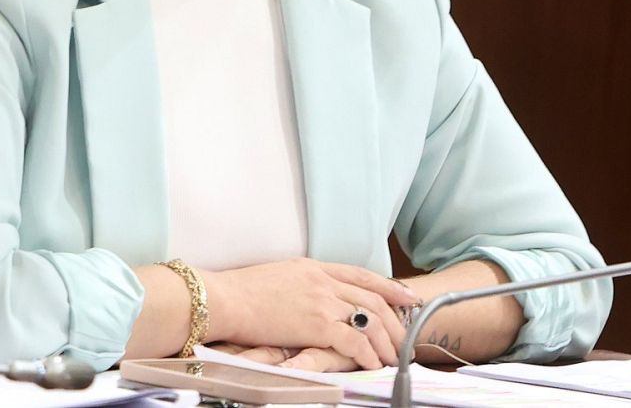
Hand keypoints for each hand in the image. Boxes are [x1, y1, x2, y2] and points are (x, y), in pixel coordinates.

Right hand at [204, 258, 417, 369]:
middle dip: (395, 321)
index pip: (362, 275)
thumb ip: (303, 282)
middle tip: (406, 338)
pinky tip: (373, 364)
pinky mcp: (315, 324)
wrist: (223, 299)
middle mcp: (323, 281)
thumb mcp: (279, 275)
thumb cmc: (240, 291)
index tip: (407, 297)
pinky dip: (367, 353)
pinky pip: (354, 340)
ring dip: (386, 342)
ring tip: (393, 358)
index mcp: (315, 267)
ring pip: (369, 320)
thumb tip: (310, 293)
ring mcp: (321, 301)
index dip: (389, 287)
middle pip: (373, 299)